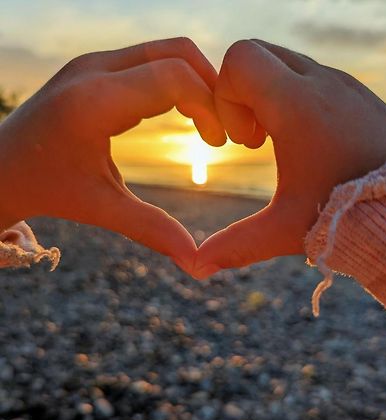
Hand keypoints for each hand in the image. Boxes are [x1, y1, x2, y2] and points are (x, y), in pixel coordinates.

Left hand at [0, 38, 225, 271]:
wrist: (0, 166)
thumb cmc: (45, 188)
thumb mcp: (101, 208)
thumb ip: (151, 230)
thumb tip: (194, 261)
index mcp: (95, 102)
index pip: (174, 78)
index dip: (210, 106)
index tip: (218, 143)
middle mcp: (94, 69)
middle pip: (178, 52)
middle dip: (212, 87)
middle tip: (222, 129)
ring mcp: (94, 63)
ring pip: (166, 51)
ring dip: (197, 83)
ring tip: (208, 124)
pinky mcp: (97, 67)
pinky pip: (151, 61)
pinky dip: (178, 83)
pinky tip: (184, 115)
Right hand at [194, 39, 385, 277]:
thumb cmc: (353, 217)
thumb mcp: (286, 230)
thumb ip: (237, 245)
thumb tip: (197, 267)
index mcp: (296, 105)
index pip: (238, 59)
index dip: (224, 96)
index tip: (242, 141)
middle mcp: (320, 82)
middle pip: (257, 55)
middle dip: (242, 94)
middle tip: (255, 140)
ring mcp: (342, 84)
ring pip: (284, 64)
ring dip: (269, 96)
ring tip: (278, 142)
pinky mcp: (357, 93)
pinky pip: (311, 76)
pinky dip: (294, 98)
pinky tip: (305, 142)